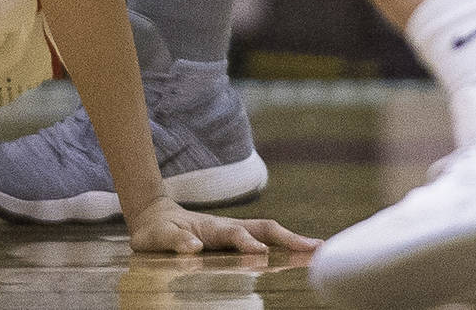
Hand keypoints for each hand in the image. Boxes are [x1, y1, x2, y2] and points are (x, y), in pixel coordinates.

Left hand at [126, 196, 321, 254]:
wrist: (154, 216)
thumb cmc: (156, 230)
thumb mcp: (156, 236)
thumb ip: (173, 240)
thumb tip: (193, 248)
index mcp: (210, 228)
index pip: (233, 234)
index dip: (246, 242)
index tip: (260, 254)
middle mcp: (228, 228)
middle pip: (264, 229)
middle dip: (289, 238)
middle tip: (317, 248)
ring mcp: (235, 233)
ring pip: (268, 234)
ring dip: (293, 242)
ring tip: (321, 252)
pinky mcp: (236, 240)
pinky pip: (265, 242)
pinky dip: (286, 248)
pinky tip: (304, 258)